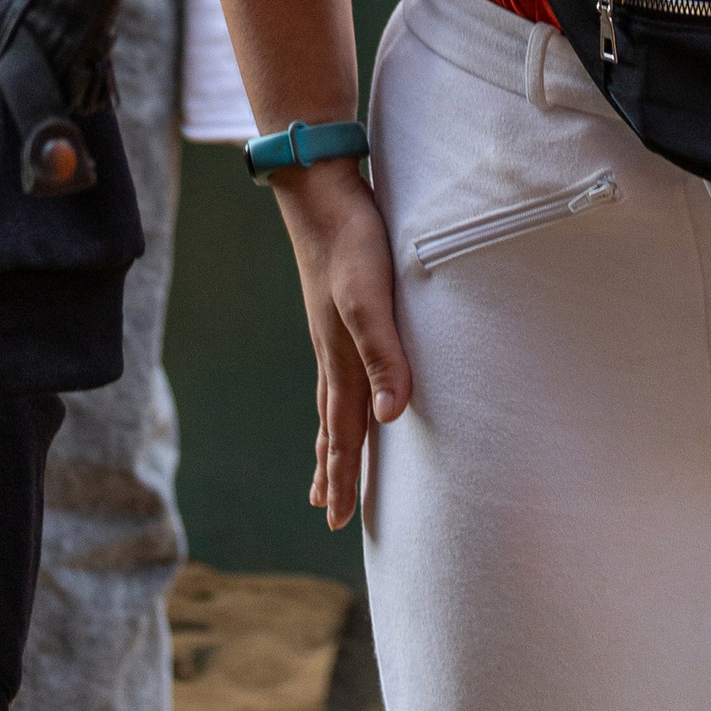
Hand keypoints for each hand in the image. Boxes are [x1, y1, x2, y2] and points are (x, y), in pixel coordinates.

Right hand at [274, 160, 411, 527]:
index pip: (341, 431)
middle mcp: (332, 351)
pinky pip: (339, 370)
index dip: (342, 476)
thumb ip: (384, 354)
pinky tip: (347, 385)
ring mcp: (332, 330)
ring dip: (329, 437)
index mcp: (340, 358)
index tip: (335, 520)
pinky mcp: (340, 309)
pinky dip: (338, 396)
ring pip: (330, 399)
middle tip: (325, 510)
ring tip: (324, 464)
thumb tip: (390, 417)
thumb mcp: (371, 298)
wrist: (320, 190)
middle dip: (331, 468)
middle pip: (330, 424)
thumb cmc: (351, 242)